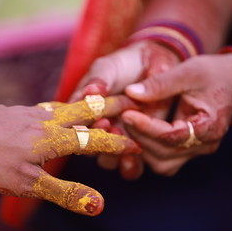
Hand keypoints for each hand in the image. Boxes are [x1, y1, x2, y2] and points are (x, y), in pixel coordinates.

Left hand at [0, 96, 139, 215]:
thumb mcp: (29, 184)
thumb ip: (66, 193)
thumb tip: (99, 205)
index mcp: (55, 138)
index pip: (96, 140)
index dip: (117, 144)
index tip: (136, 144)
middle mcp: (48, 121)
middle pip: (87, 110)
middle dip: (110, 107)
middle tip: (128, 100)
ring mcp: (32, 112)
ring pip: (69, 106)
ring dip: (88, 106)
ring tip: (100, 105)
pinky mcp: (19, 110)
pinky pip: (50, 107)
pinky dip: (65, 108)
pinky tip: (57, 111)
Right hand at [69, 40, 179, 178]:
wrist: (156, 66)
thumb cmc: (127, 64)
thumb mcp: (111, 67)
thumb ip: (101, 79)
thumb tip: (90, 92)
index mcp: (82, 111)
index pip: (75, 125)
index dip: (83, 127)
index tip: (98, 119)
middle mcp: (95, 130)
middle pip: (89, 148)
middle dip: (99, 143)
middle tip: (112, 127)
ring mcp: (114, 141)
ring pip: (106, 160)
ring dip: (113, 156)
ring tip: (126, 144)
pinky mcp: (134, 149)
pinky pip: (128, 166)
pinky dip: (130, 166)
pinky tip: (135, 158)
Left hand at [122, 53, 231, 175]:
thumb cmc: (213, 74)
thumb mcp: (188, 72)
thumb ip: (160, 83)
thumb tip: (130, 92)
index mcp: (208, 126)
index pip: (171, 136)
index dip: (146, 127)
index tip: (126, 113)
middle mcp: (203, 145)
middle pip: (164, 154)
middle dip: (140, 136)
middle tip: (124, 116)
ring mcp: (196, 151)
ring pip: (162, 163)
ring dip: (142, 146)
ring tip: (130, 123)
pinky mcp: (188, 150)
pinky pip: (164, 160)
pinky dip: (148, 149)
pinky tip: (138, 131)